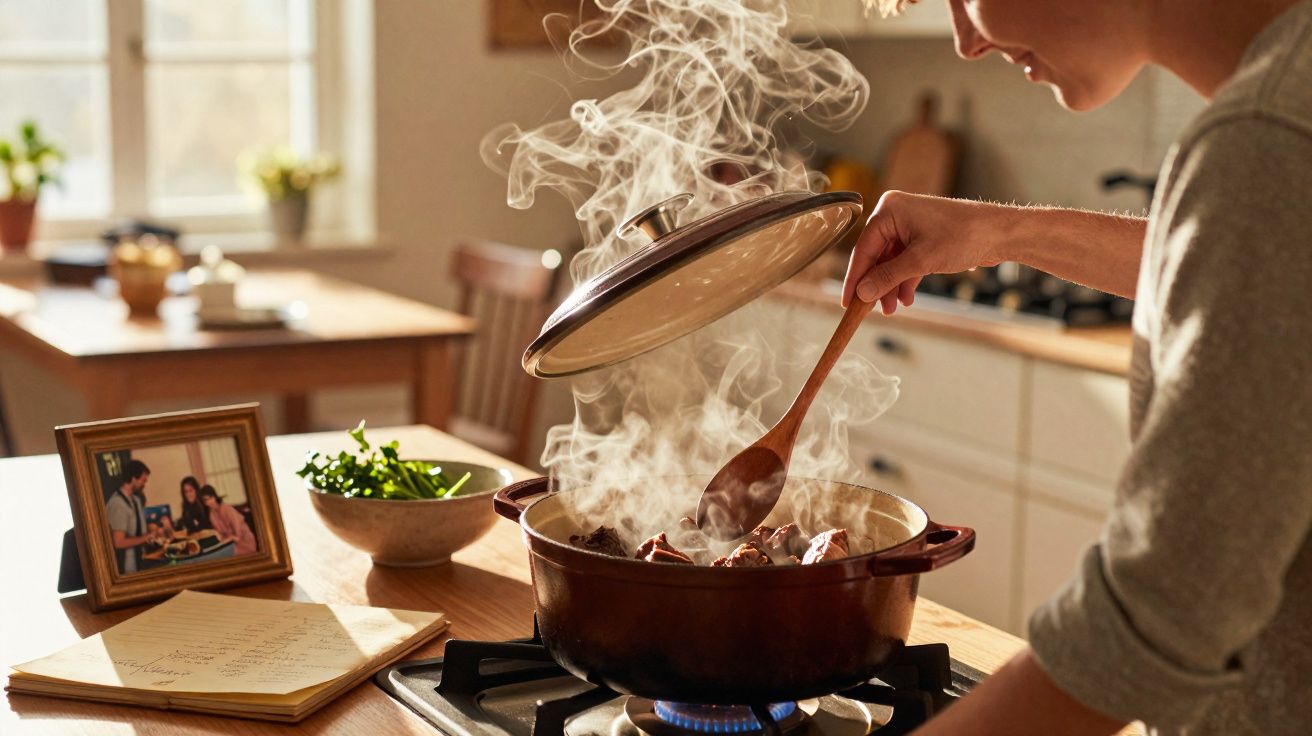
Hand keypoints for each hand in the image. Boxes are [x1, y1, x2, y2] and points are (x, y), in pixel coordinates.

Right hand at [842, 191, 1011, 312]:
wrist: (1000, 233)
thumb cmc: (964, 235)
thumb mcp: (921, 261)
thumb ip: (888, 277)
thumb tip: (862, 293)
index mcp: (890, 209)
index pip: (863, 249)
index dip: (855, 279)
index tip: (847, 302)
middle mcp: (896, 215)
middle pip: (875, 256)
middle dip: (876, 285)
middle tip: (871, 310)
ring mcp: (909, 226)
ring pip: (890, 262)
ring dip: (890, 286)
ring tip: (892, 309)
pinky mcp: (922, 238)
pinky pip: (904, 262)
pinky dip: (904, 280)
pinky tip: (905, 298)